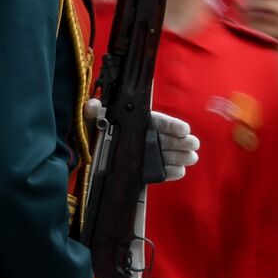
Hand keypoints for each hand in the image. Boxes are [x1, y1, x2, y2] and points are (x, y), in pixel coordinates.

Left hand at [82, 102, 200, 180]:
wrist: (85, 160)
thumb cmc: (91, 136)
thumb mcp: (90, 122)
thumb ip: (92, 113)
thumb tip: (93, 104)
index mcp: (136, 123)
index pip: (157, 122)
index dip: (172, 125)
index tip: (184, 129)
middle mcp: (144, 138)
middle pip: (167, 138)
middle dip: (182, 142)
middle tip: (193, 144)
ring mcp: (146, 155)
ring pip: (167, 154)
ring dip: (181, 156)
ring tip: (191, 158)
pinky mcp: (144, 171)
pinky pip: (160, 170)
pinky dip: (171, 172)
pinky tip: (180, 172)